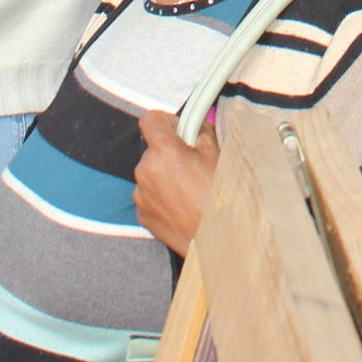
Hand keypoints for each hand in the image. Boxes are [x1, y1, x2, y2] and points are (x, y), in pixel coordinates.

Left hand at [132, 109, 219, 256]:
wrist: (218, 241)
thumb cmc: (220, 198)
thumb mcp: (217, 156)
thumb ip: (202, 133)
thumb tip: (197, 124)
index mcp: (164, 152)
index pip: (150, 120)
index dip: (165, 122)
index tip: (179, 130)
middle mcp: (146, 171)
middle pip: (152, 149)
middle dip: (169, 152)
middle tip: (192, 165)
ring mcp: (141, 194)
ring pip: (150, 173)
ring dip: (164, 175)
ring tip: (189, 190)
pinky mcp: (141, 214)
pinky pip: (148, 195)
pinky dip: (161, 196)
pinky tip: (182, 205)